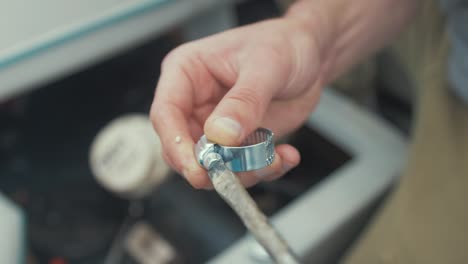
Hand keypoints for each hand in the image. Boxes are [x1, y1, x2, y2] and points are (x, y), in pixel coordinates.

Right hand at [151, 17, 323, 188]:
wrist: (310, 55)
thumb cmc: (283, 45)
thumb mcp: (266, 66)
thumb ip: (244, 101)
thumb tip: (221, 134)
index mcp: (187, 72)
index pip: (166, 113)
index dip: (177, 145)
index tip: (196, 169)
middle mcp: (195, 101)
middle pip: (184, 147)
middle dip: (211, 166)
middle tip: (236, 175)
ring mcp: (215, 124)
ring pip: (212, 163)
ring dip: (243, 171)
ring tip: (274, 159)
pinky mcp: (237, 140)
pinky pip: (240, 167)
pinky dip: (262, 169)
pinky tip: (285, 156)